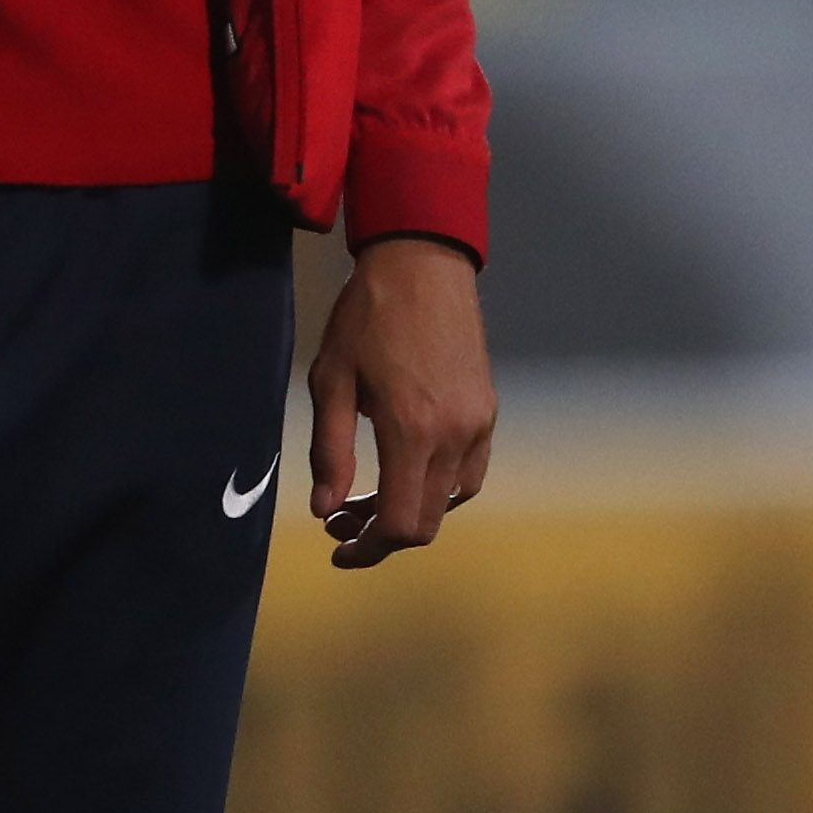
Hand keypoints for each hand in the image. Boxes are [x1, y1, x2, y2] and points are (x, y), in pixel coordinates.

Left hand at [305, 234, 492, 567]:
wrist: (422, 263)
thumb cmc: (366, 316)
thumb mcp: (330, 379)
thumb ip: (329, 451)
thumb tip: (324, 511)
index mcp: (412, 431)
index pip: (400, 524)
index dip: (368, 549)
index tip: (338, 548)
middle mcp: (454, 436)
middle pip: (426, 522)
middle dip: (381, 534)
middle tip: (339, 519)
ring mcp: (478, 425)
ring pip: (450, 501)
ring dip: (409, 510)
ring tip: (366, 495)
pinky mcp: (487, 411)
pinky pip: (469, 472)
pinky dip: (437, 486)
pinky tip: (405, 468)